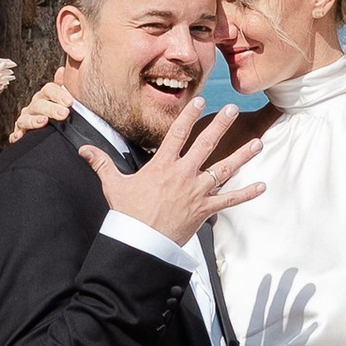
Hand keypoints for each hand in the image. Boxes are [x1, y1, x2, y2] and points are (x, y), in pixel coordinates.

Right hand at [10, 77, 76, 142]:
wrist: (54, 130)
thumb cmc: (60, 110)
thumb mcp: (65, 98)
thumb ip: (65, 83)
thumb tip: (62, 70)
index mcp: (46, 96)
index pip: (49, 90)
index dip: (58, 94)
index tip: (69, 102)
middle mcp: (35, 106)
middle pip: (39, 104)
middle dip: (51, 109)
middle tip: (63, 113)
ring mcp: (27, 119)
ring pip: (26, 118)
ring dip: (34, 120)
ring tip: (43, 121)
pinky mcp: (21, 132)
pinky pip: (16, 133)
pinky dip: (16, 135)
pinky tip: (19, 136)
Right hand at [81, 97, 263, 244]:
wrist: (140, 243)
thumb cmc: (127, 214)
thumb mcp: (113, 186)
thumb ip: (101, 163)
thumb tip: (83, 149)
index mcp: (162, 166)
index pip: (177, 134)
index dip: (189, 115)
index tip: (200, 101)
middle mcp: (183, 174)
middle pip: (206, 144)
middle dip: (220, 125)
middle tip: (233, 109)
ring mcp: (197, 192)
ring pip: (224, 169)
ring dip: (242, 156)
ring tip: (258, 143)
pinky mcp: (205, 210)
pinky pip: (229, 201)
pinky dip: (246, 194)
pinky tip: (262, 186)